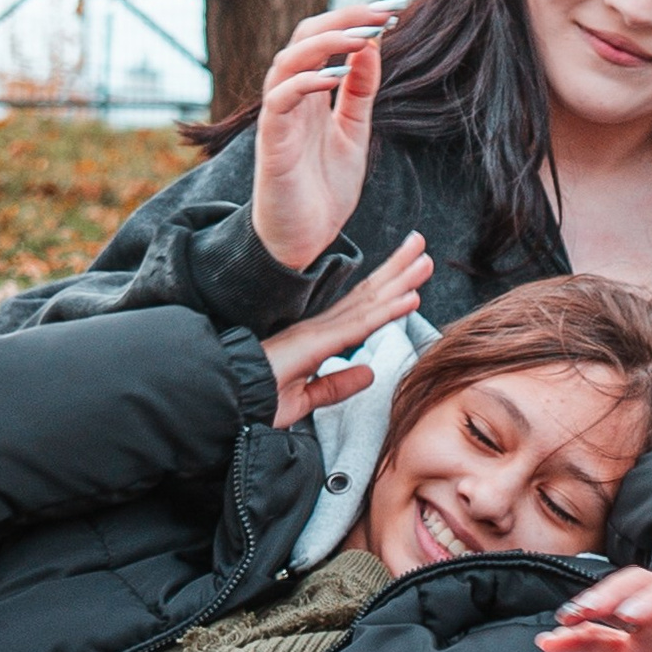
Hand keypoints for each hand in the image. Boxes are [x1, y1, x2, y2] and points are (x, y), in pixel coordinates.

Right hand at [248, 5, 395, 271]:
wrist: (303, 240)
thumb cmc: (324, 187)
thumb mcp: (354, 132)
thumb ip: (360, 91)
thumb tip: (372, 43)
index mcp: (311, 92)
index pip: (325, 38)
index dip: (355, 18)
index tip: (395, 8)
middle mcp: (291, 97)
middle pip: (304, 37)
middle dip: (344, 19)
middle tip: (383, 13)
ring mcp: (279, 117)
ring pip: (287, 60)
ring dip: (325, 42)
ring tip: (363, 36)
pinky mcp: (271, 142)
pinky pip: (280, 100)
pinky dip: (305, 81)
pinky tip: (335, 76)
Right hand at [260, 233, 430, 428]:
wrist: (226, 405)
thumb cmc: (256, 402)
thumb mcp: (305, 398)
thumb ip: (336, 385)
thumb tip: (368, 371)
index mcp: (317, 338)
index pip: (358, 309)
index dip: (385, 289)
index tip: (410, 275)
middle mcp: (320, 327)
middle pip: (366, 295)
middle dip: (397, 270)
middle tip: (421, 246)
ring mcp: (319, 332)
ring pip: (368, 303)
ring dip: (400, 279)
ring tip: (425, 260)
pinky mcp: (317, 342)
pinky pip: (360, 325)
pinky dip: (388, 309)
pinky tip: (410, 296)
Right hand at [536, 567, 651, 651]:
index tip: (629, 616)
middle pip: (640, 587)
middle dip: (612, 595)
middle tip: (588, 611)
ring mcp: (651, 630)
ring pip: (613, 608)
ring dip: (587, 611)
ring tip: (565, 621)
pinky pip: (598, 641)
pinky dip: (574, 641)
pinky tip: (551, 644)